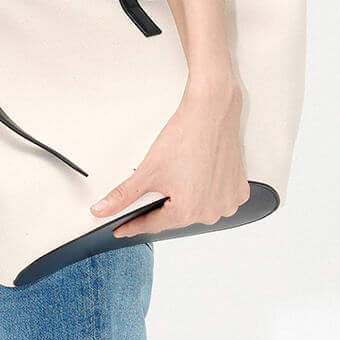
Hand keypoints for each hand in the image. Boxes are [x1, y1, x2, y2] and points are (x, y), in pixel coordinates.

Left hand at [91, 78, 248, 239]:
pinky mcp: (238, 190)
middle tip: (158, 184)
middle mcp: (211, 212)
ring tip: (182, 175)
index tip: (122, 228)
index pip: (152, 225)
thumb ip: (122, 196)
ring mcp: (228, 202)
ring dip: (186, 199)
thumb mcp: (147, 170)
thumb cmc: (185, 136)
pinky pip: (217, 199)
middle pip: (175, 216)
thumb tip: (101, 210)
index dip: (133, 224)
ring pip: (197, 208)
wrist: (212, 111)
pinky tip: (201, 176)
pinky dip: (208, 192)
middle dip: (162, 206)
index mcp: (188, 211)